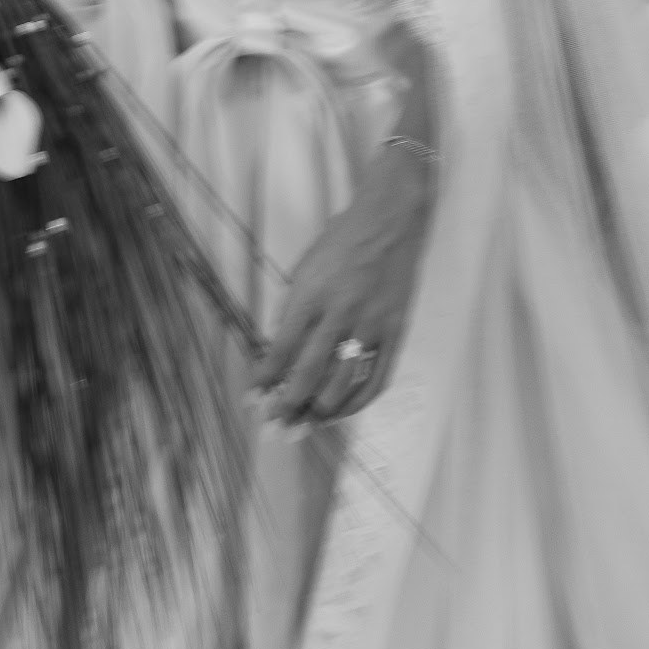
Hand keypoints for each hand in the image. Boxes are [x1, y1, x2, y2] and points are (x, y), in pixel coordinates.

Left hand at [252, 143, 433, 425]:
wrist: (390, 218)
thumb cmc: (341, 240)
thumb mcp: (305, 266)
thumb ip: (292, 308)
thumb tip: (277, 353)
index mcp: (311, 291)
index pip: (282, 347)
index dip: (265, 379)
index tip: (253, 400)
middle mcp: (340, 310)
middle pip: (309, 372)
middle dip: (289, 406)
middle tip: (276, 430)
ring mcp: (371, 323)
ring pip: (343, 382)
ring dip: (321, 411)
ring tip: (306, 425)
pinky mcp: (396, 331)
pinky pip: (377, 378)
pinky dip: (359, 401)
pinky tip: (343, 410)